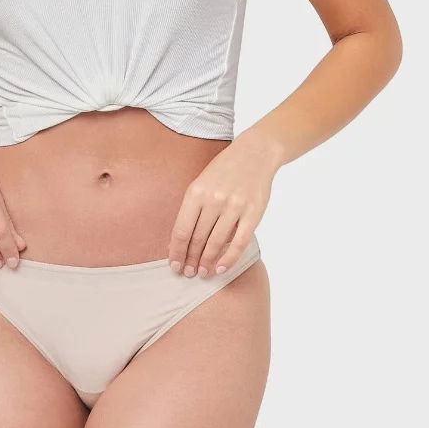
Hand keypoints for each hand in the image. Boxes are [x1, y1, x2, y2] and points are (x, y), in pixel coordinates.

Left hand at [167, 135, 278, 277]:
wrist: (254, 154)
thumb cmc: (224, 170)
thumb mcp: (201, 183)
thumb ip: (193, 208)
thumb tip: (181, 240)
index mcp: (196, 192)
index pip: (182, 229)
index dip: (176, 251)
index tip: (174, 265)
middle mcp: (214, 200)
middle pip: (197, 238)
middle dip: (190, 259)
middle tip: (187, 273)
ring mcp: (234, 207)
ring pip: (216, 242)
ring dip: (207, 261)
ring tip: (202, 272)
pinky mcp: (253, 213)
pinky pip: (239, 242)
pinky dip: (228, 258)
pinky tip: (220, 268)